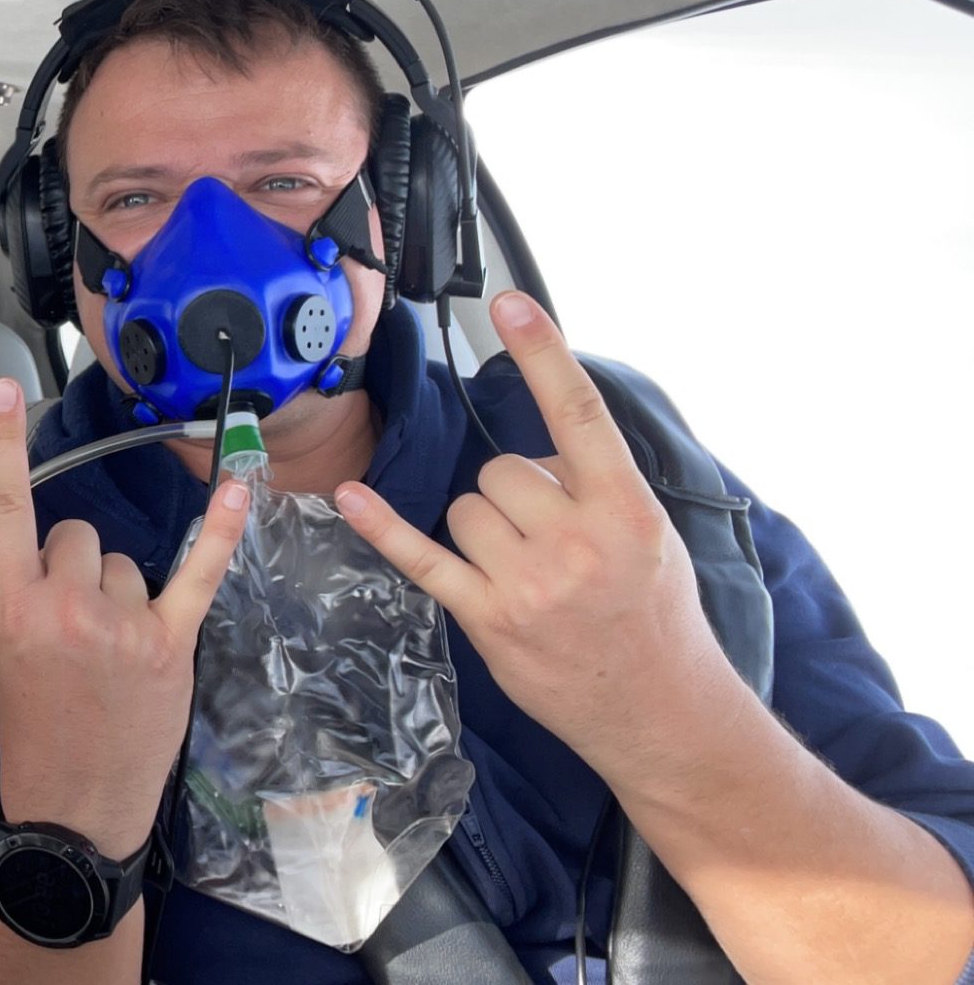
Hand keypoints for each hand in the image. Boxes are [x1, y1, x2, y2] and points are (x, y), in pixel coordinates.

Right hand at [0, 376, 249, 857]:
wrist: (74, 807)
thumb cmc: (33, 736)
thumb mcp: (0, 658)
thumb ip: (21, 595)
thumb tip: (50, 553)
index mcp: (11, 609)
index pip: (5, 509)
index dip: (2, 444)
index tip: (1, 390)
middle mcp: (66, 607)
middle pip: (77, 536)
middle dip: (76, 565)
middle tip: (72, 623)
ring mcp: (123, 625)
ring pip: (126, 562)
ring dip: (121, 592)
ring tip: (109, 650)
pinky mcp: (170, 643)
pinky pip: (198, 571)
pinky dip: (223, 529)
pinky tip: (242, 488)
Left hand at [332, 291, 739, 770]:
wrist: (662, 711)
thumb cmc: (655, 615)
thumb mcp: (651, 537)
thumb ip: (597, 486)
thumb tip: (538, 450)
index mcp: (626, 509)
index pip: (577, 415)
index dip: (542, 354)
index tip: (508, 303)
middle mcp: (578, 541)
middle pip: (501, 470)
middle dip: (515, 494)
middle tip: (550, 540)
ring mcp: (530, 583)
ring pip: (466, 508)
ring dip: (484, 529)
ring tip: (529, 571)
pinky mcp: (489, 618)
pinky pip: (422, 557)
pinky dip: (384, 526)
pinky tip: (352, 496)